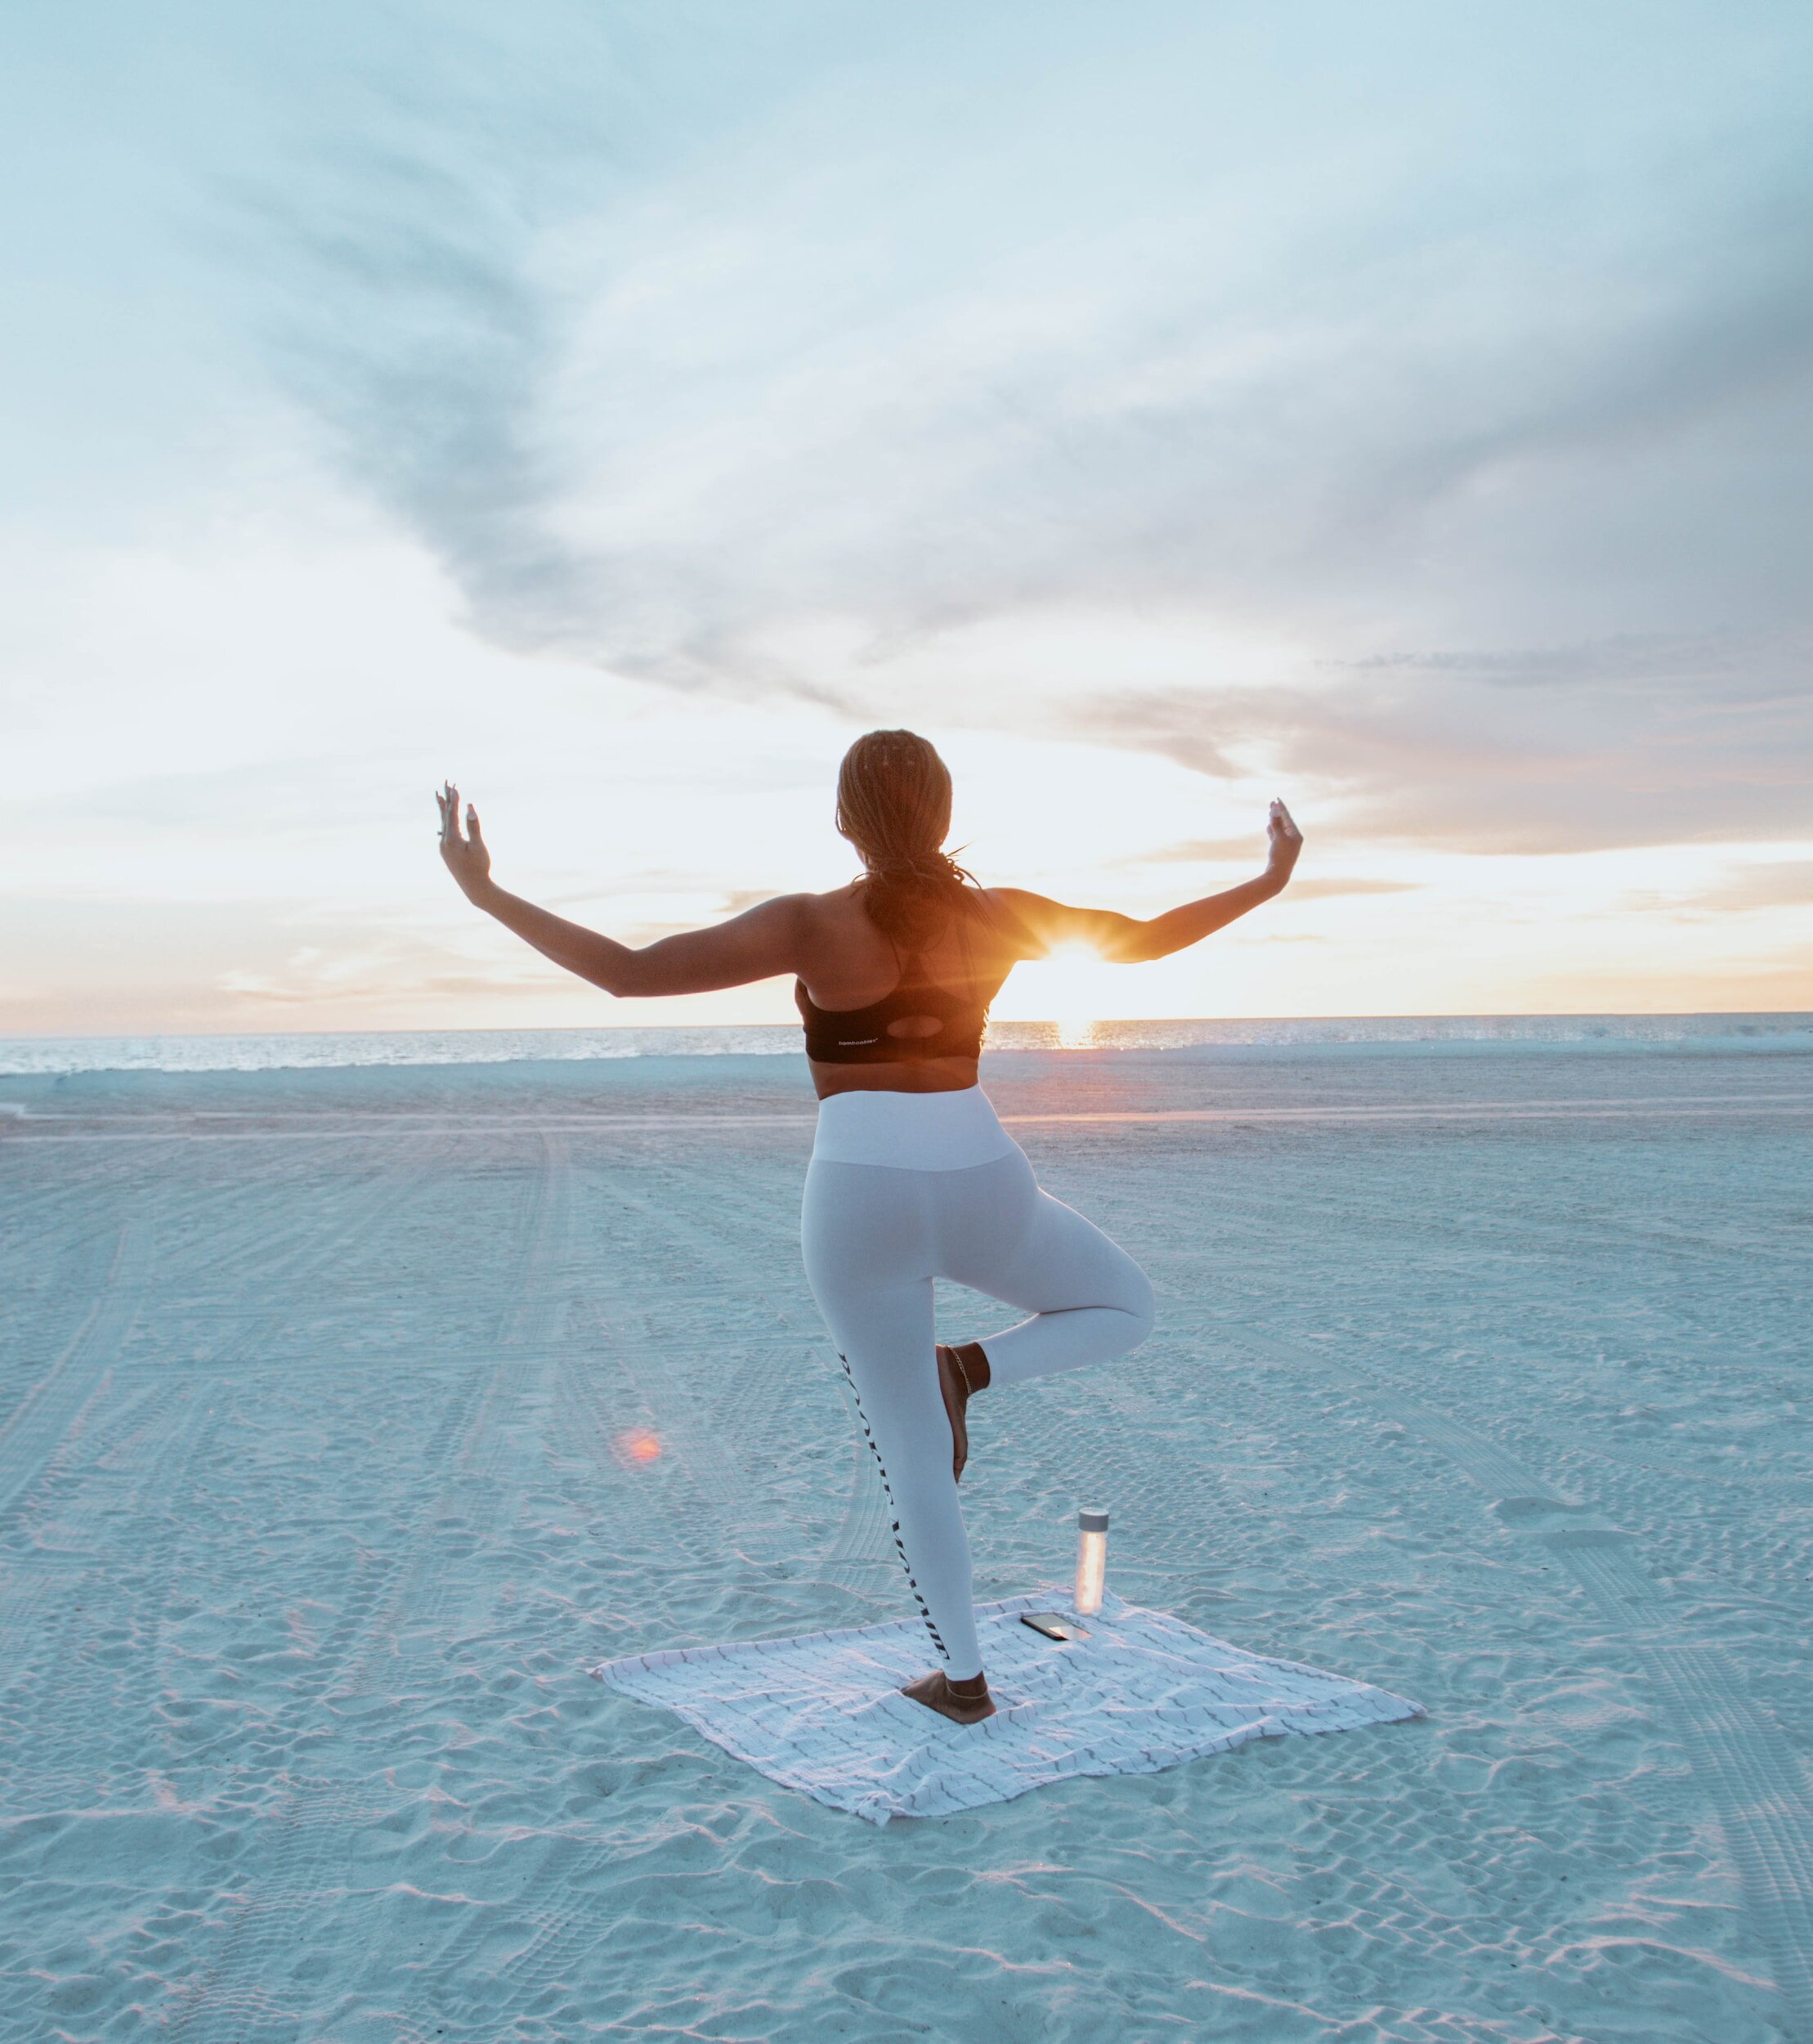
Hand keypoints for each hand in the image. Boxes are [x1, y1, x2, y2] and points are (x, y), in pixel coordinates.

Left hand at [436, 780, 491, 899]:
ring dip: (444, 809)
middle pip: (444, 816)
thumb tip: (470, 807)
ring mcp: (444, 847)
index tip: (454, 786)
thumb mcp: (479, 846)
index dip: (454, 800)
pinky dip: (446, 820)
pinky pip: (445, 830)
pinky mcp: (446, 852)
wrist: (474, 887)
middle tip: (445, 784)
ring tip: (440, 796)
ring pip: (443, 823)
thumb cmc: (480, 867)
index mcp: (451, 839)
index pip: (452, 814)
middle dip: (446, 799)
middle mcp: (444, 841)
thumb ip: (474, 826)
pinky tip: (446, 819)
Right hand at [1264, 798, 1302, 885]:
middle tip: (1272, 803)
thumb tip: (1275, 811)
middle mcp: (1293, 839)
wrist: (1278, 874)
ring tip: (1270, 812)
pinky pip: (1277, 836)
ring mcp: (1287, 844)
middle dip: (1278, 813)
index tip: (1277, 799)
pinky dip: (1273, 830)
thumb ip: (1277, 824)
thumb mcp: (1279, 838)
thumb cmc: (1280, 856)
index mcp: (1296, 835)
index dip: (1282, 808)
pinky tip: (1268, 826)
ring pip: (1280, 829)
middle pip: (1285, 822)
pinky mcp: (1280, 850)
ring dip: (1275, 820)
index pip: (1288, 818)